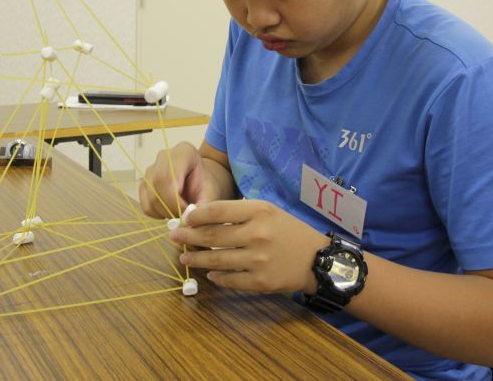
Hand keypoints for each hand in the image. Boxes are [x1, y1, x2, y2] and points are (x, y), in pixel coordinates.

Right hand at [139, 141, 223, 218]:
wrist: (200, 181)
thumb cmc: (206, 184)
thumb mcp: (211, 193)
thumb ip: (203, 206)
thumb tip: (188, 221)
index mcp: (184, 152)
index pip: (169, 177)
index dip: (175, 200)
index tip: (187, 212)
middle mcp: (164, 157)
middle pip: (157, 187)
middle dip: (170, 208)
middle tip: (183, 218)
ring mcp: (151, 169)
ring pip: (150, 198)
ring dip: (165, 213)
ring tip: (180, 213)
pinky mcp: (144, 184)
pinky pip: (146, 206)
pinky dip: (158, 214)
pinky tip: (171, 210)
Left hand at [170, 199, 328, 293]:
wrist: (317, 259)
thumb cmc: (289, 231)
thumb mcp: (268, 211)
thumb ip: (240, 213)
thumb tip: (205, 217)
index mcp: (259, 211)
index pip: (217, 211)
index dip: (196, 216)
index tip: (186, 219)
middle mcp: (257, 234)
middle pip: (212, 236)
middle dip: (189, 237)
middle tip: (174, 237)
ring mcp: (258, 260)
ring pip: (216, 260)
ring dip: (196, 259)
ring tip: (184, 257)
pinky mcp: (260, 281)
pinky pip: (230, 280)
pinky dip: (216, 277)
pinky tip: (209, 274)